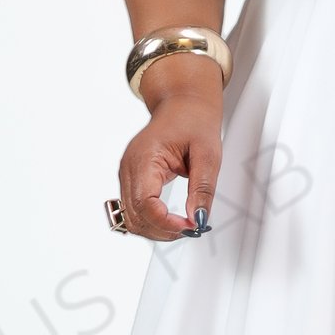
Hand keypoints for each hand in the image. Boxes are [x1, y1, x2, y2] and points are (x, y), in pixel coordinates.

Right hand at [116, 66, 223, 239]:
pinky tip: (171, 221)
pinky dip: (152, 221)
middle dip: (162, 230)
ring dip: (156, 229)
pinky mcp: (132, 179)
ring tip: (184, 226)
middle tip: (191, 229)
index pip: (144, 202)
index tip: (189, 227)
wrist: (183, 105)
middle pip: (135, 215)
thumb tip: (197, 219)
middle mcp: (129, 167)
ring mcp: (127, 174)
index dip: (165, 222)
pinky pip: (135, 209)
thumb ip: (202, 189)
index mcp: (144, 157)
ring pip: (132, 217)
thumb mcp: (208, 154)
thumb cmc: (193, 121)